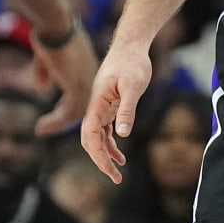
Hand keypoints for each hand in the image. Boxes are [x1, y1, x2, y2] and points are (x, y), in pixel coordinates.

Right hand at [31, 25, 98, 136]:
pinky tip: (41, 126)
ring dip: (57, 122)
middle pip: (81, 105)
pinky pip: (69, 112)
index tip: (56, 113)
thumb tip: (43, 86)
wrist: (56, 25)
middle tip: (46, 126)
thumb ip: (45, 70)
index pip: (80, 93)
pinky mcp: (78, 87)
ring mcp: (86, 82)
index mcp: (85, 69)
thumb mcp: (47, 56)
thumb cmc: (50, 34)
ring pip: (75, 112)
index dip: (67, 104)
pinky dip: (55, 122)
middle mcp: (89, 78)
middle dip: (64, 118)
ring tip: (41, 129)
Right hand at [81, 41, 151, 182]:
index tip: (110, 170)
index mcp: (97, 102)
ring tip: (117, 173)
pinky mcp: (109, 105)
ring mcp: (101, 106)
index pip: (90, 134)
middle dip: (99, 160)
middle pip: (90, 139)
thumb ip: (127, 110)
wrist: (131, 44)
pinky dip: (111, 143)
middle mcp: (95, 106)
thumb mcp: (133, 86)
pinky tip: (120, 155)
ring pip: (97, 136)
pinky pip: (105, 129)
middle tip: (115, 178)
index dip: (97, 154)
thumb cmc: (133, 62)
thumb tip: (122, 134)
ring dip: (105, 155)